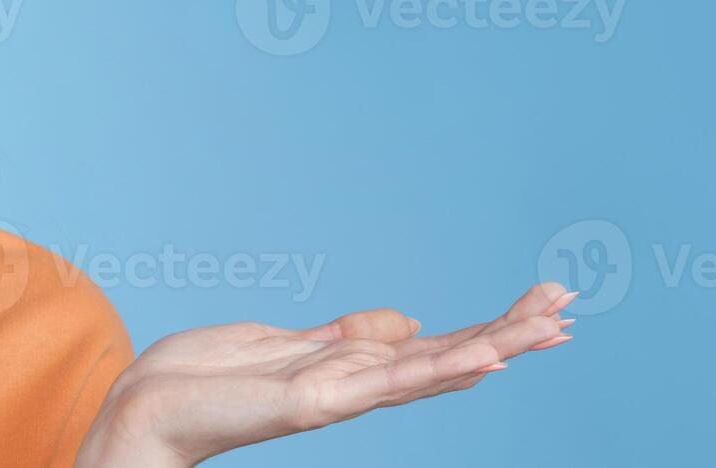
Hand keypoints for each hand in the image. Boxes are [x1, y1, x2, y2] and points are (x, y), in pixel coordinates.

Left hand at [75, 282, 578, 466]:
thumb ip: (348, 334)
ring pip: (431, 369)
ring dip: (492, 346)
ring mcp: (339, 396)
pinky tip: (482, 357)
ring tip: (549, 328)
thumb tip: (408, 319)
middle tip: (570, 308)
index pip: (436, 346)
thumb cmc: (201, 382)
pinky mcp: (315, 401)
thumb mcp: (283, 342)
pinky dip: (437, 369)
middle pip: (448, 357)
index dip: (490, 326)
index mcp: (350, 368)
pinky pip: (386, 382)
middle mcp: (355, 386)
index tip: (545, 303)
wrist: (145, 413)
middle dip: (510, 333)